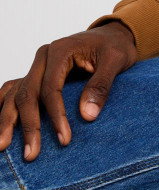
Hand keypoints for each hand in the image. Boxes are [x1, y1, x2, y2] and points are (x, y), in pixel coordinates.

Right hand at [0, 22, 137, 161]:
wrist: (114, 35)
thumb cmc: (116, 47)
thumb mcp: (117, 61)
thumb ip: (101, 86)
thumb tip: (87, 117)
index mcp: (60, 51)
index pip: (51, 88)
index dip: (56, 116)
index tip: (64, 139)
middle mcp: (43, 57)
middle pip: (28, 93)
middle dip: (29, 125)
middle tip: (31, 154)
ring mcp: (37, 66)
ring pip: (15, 94)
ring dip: (7, 120)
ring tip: (2, 147)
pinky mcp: (38, 74)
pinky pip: (14, 90)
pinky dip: (4, 106)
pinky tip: (1, 125)